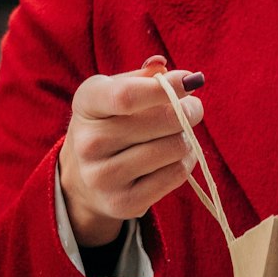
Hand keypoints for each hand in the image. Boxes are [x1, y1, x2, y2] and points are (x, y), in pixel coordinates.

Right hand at [58, 56, 205, 246]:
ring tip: (176, 136)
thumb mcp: (117, 92)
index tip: (191, 82)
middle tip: (192, 109)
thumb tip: (179, 73)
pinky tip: (174, 158)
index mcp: (86, 104)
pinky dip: (185, 163)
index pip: (126, 96)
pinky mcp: (123, 202)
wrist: (85, 178)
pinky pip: (176, 175)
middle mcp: (88, 142)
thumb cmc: (113, 122)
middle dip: (188, 111)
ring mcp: (103, 176)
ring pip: (174, 148)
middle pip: (163, 121)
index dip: (166, 88)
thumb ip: (147, 79)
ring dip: (186, 139)